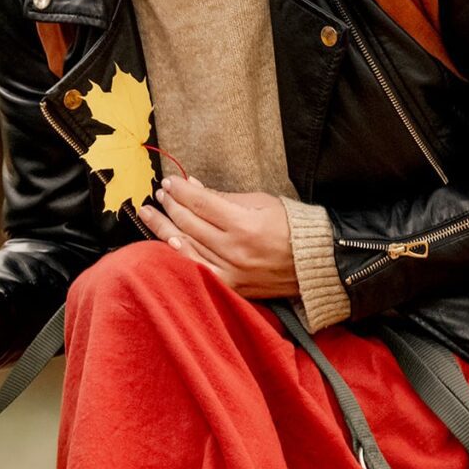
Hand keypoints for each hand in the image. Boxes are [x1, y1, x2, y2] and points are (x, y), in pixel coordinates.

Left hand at [136, 175, 298, 298]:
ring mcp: (232, 271)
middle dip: (171, 205)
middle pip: (190, 224)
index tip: (169, 182)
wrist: (317, 262)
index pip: (201, 203)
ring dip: (165, 227)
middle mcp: (235, 250)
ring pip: (188, 246)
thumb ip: (224, 197)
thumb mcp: (262, 202)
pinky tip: (167, 242)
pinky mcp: (233, 286)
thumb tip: (192, 186)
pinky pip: (198, 269)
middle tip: (161, 194)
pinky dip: (180, 256)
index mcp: (244, 224)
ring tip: (150, 213)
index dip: (181, 190)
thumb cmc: (291, 227)